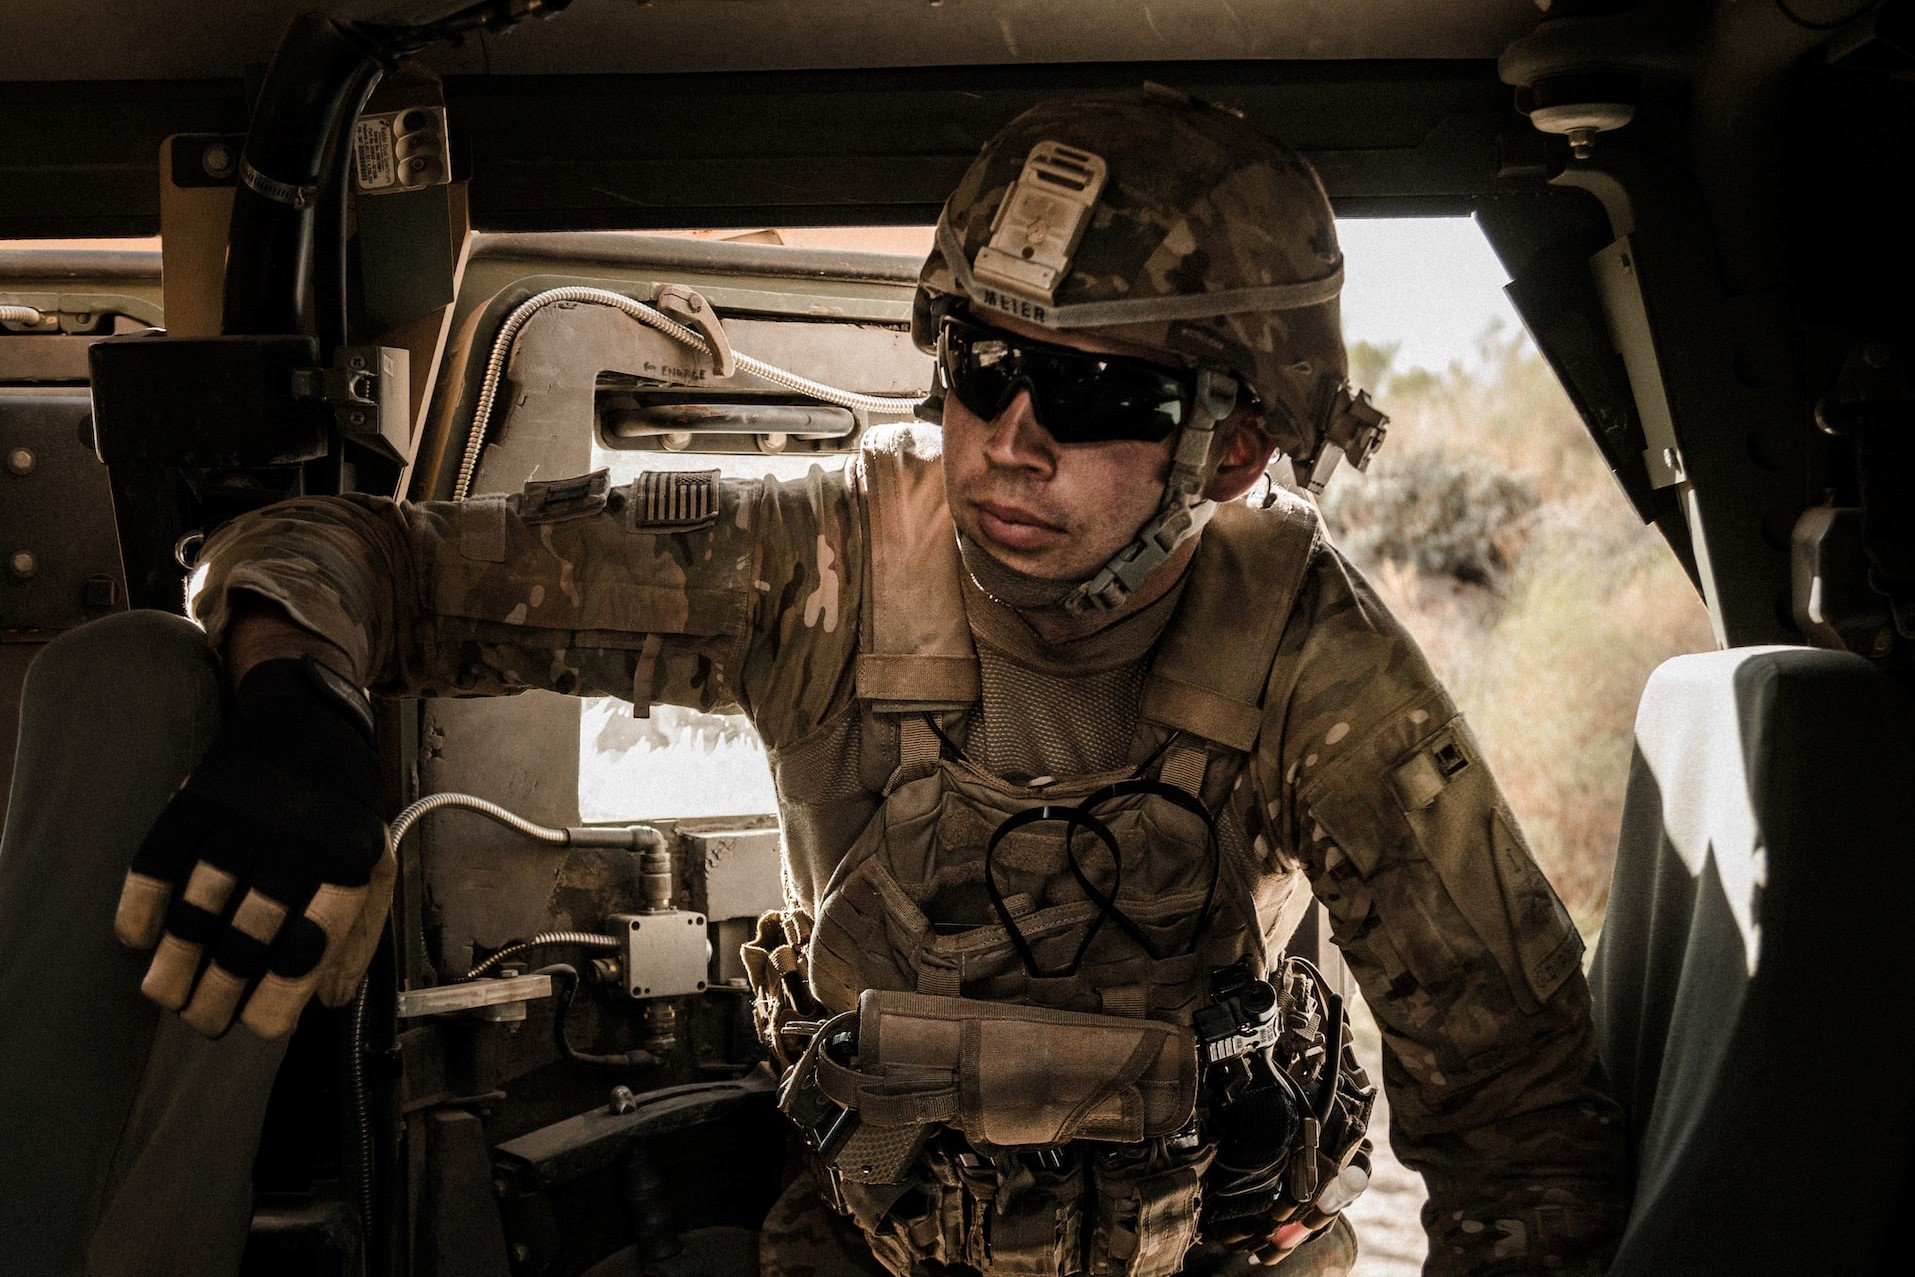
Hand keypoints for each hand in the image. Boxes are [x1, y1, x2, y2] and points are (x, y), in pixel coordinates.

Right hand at [115, 656, 392, 1039]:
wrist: (308, 723)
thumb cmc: (343, 813)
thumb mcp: (375, 864)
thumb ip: (358, 933)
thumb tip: (325, 1003)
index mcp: (349, 861)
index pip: (310, 945)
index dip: (280, 997)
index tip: (260, 1030)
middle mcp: (298, 839)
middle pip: (248, 936)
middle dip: (220, 993)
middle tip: (204, 1022)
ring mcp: (245, 817)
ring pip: (198, 907)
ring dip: (176, 964)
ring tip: (168, 997)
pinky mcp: (198, 797)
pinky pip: (158, 862)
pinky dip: (141, 907)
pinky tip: (136, 941)